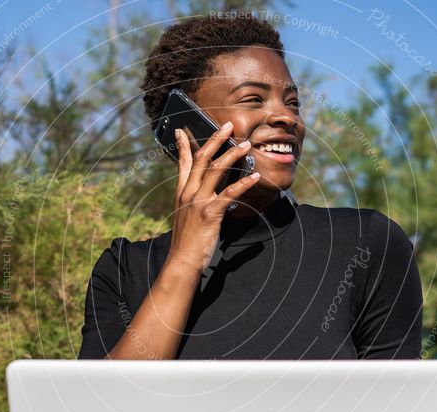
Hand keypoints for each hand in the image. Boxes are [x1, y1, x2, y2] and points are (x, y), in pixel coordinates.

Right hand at [166, 122, 260, 275]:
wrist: (182, 261)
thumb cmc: (187, 243)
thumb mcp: (186, 217)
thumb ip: (195, 203)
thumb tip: (207, 197)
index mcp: (182, 193)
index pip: (183, 163)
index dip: (183, 144)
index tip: (182, 129)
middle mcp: (188, 193)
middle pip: (201, 159)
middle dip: (215, 139)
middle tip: (227, 125)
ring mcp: (198, 202)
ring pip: (215, 170)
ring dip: (232, 154)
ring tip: (246, 145)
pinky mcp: (210, 213)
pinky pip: (230, 193)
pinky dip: (244, 183)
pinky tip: (255, 176)